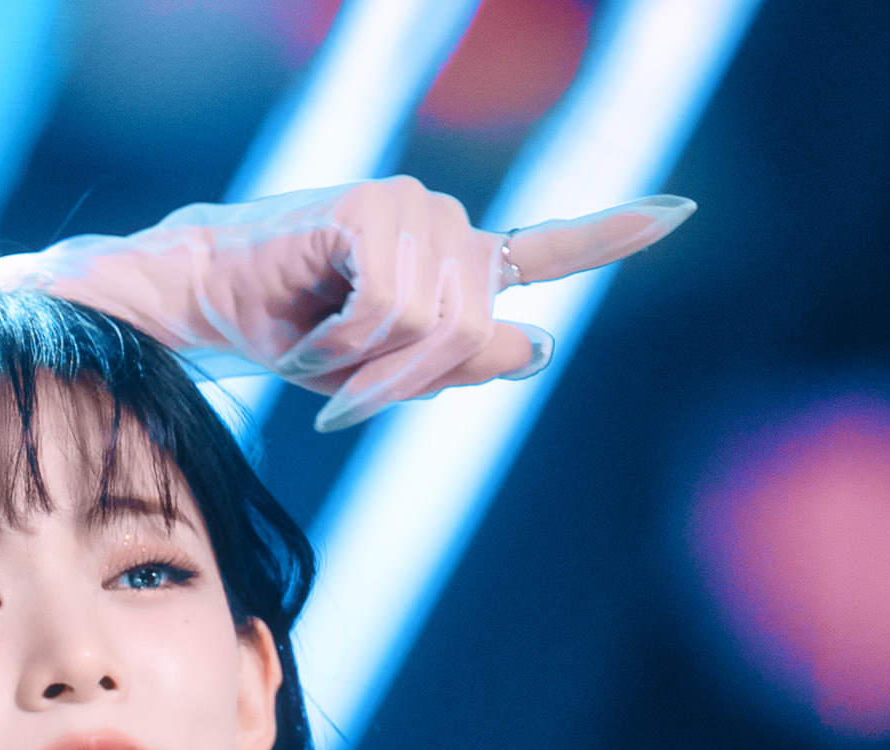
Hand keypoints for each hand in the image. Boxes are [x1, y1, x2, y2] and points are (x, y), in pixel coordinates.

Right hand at [38, 179, 693, 431]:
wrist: (208, 299)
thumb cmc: (288, 333)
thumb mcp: (381, 372)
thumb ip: (459, 361)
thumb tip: (536, 343)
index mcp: (456, 261)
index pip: (549, 246)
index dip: (615, 233)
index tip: (681, 212)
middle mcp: (446, 223)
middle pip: (472, 333)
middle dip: (405, 383)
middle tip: (343, 400)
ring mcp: (413, 208)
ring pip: (434, 327)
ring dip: (367, 368)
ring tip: (319, 358)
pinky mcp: (374, 209)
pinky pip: (391, 307)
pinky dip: (344, 344)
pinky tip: (309, 337)